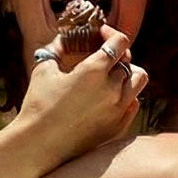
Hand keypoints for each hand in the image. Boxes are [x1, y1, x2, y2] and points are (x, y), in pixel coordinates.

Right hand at [18, 26, 148, 165]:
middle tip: (104, 56)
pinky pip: (134, 104)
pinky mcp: (118, 127)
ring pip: (139, 82)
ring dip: (128, 74)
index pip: (120, 42)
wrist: (41, 143)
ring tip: (112, 75)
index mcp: (94, 70)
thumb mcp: (44, 67)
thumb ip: (58, 46)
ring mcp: (118, 110)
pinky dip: (127, 96)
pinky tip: (112, 96)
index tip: (101, 35)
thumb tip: (65, 37)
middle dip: (117, 54)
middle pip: (130, 62)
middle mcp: (112, 89)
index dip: (111, 34)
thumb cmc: (38, 103)